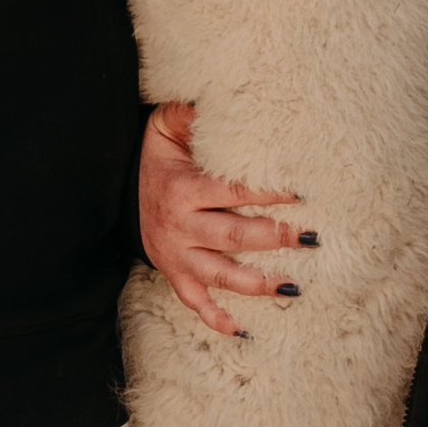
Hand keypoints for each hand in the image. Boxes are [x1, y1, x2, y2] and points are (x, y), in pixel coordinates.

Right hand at [137, 95, 309, 339]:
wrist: (118, 192)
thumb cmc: (158, 158)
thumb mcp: (166, 127)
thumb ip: (190, 113)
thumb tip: (215, 97)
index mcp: (182, 189)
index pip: (233, 193)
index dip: (267, 194)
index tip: (302, 194)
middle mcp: (179, 227)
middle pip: (233, 236)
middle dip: (274, 237)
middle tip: (310, 237)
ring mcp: (176, 255)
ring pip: (220, 274)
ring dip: (257, 282)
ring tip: (292, 285)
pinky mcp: (174, 274)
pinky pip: (194, 301)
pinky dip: (216, 318)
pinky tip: (243, 330)